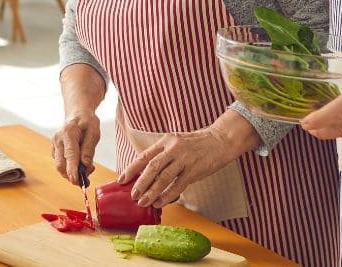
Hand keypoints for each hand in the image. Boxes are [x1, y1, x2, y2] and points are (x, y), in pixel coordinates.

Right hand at [52, 112, 100, 184]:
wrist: (77, 114)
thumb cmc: (87, 122)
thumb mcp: (94, 132)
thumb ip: (89, 149)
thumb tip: (86, 166)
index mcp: (68, 133)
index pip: (70, 155)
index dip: (72, 170)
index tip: (76, 181)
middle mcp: (58, 139)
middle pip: (61, 164)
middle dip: (72, 175)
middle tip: (86, 179)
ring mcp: (54, 145)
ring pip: (60, 166)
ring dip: (72, 173)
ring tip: (86, 168)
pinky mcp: (54, 150)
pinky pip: (61, 164)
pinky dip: (69, 168)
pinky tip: (79, 163)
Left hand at [117, 129, 232, 208]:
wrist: (220, 140)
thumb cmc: (197, 144)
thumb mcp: (176, 142)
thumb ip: (163, 155)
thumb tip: (145, 172)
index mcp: (166, 141)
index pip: (144, 156)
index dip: (131, 169)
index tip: (121, 179)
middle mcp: (173, 148)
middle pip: (152, 167)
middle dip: (140, 183)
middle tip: (132, 195)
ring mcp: (184, 159)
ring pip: (163, 177)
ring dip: (151, 191)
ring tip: (143, 202)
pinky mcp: (195, 169)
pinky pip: (178, 185)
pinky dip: (167, 195)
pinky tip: (160, 202)